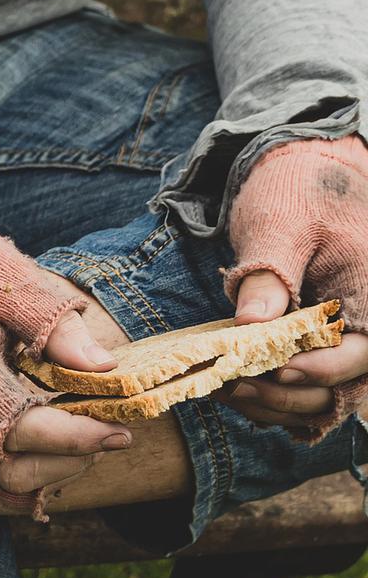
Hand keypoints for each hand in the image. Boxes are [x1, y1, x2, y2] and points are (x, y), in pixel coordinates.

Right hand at [0, 177, 128, 507]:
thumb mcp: (4, 278)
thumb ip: (53, 324)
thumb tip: (104, 367)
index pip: (22, 430)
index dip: (76, 439)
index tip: (121, 430)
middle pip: (8, 474)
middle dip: (66, 464)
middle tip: (107, 436)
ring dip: (44, 474)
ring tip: (83, 443)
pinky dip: (17, 472)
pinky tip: (50, 449)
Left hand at [224, 135, 367, 435]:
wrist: (296, 174)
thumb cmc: (295, 191)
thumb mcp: (279, 224)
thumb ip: (268, 275)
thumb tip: (252, 326)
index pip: (359, 355)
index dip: (317, 370)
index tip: (271, 369)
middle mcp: (365, 326)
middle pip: (338, 388)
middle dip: (284, 394)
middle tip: (230, 386)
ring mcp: (341, 339)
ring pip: (319, 396)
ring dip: (273, 403)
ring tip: (223, 391)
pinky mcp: (314, 344)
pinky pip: (302, 386)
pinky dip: (270, 396)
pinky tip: (231, 388)